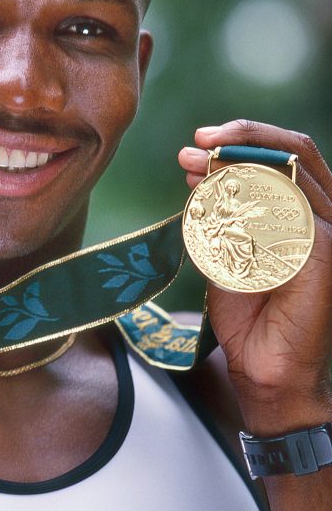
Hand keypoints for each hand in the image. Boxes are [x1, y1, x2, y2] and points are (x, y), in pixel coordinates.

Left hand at [179, 119, 331, 431]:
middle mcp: (326, 216)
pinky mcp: (323, 253)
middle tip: (195, 144)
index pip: (288, 154)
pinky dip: (245, 201)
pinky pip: (283, 210)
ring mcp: (329, 233)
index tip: (200, 140)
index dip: (246, 137)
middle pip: (294, 151)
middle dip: (240, 138)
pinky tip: (211, 205)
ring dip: (234, 165)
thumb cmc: (249, 318)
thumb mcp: (226, 252)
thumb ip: (219, 212)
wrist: (267, 373)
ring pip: (287, 174)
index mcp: (308, 212)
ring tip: (191, 167)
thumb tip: (195, 170)